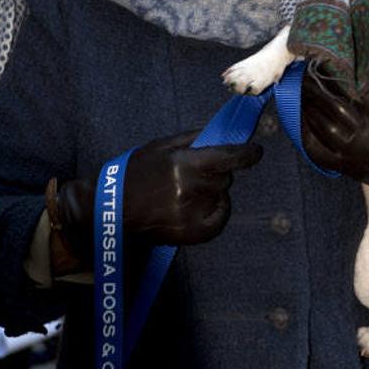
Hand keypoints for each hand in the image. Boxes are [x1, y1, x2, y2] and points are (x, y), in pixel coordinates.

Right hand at [52, 131, 262, 271]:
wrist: (112, 211)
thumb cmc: (135, 174)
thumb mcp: (161, 146)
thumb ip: (193, 139)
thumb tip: (221, 134)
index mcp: (182, 163)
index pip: (227, 157)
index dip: (247, 154)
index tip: (256, 151)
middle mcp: (189, 189)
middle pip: (225, 178)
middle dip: (217, 173)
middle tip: (195, 174)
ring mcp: (191, 214)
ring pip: (221, 196)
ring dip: (213, 192)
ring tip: (186, 193)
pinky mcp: (190, 234)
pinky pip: (219, 219)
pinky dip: (217, 212)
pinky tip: (201, 207)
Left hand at [301, 58, 368, 231]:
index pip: (354, 85)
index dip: (338, 69)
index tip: (327, 57)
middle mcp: (366, 133)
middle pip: (331, 101)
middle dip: (316, 83)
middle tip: (307, 67)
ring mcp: (354, 153)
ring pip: (320, 123)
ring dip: (308, 103)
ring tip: (302, 87)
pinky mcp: (347, 168)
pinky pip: (317, 150)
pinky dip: (306, 132)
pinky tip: (303, 118)